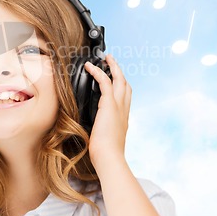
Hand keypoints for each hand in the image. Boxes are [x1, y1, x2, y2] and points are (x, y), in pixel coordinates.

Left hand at [84, 54, 131, 172]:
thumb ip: (102, 130)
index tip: (116, 79)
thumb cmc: (105, 154)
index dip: (122, 86)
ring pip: (119, 79)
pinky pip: (104, 81)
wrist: (109, 158)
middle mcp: (124, 110)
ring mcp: (118, 106)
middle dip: (120, 71)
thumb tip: (93, 130)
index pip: (126, 97)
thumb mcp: (105, 139)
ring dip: (112, 66)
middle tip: (112, 61)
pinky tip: (90, 66)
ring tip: (106, 58)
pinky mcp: (109, 104)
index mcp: (123, 118)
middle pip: (126, 84)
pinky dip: (98, 72)